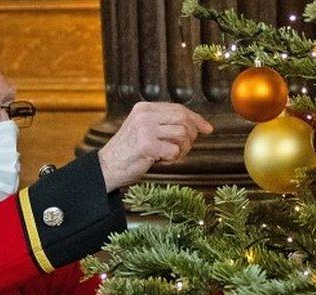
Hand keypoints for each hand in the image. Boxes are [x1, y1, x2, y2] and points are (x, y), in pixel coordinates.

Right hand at [97, 102, 212, 191]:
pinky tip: (162, 161)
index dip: (196, 119)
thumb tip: (196, 126)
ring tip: (170, 156)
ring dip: (182, 149)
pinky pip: (174, 151)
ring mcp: (145, 128)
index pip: (178, 108)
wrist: (107, 167)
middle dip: (191, 135)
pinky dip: (173, 159)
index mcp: (144, 108)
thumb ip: (164, 124)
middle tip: (185, 148)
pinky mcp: (146, 145)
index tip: (208, 129)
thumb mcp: (144, 129)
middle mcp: (145, 115)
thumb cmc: (129, 152)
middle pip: (183, 119)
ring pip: (182, 134)